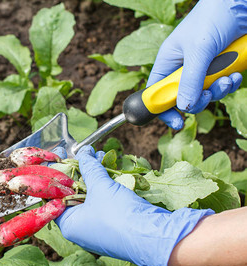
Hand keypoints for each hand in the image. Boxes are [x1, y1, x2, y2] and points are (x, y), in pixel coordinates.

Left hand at [55, 145, 213, 265]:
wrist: (154, 238)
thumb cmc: (119, 216)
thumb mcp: (101, 187)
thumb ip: (90, 168)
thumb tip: (83, 153)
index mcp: (69, 224)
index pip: (53, 196)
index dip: (55, 175)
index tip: (58, 158)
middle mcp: (80, 229)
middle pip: (72, 194)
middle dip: (78, 171)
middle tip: (81, 154)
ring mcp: (97, 229)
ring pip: (90, 197)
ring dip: (94, 176)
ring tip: (99, 155)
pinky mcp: (113, 226)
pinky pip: (104, 203)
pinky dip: (105, 187)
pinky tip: (110, 169)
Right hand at [148, 0, 245, 128]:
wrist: (240, 2)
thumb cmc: (212, 17)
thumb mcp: (199, 50)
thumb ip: (190, 80)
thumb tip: (184, 107)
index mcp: (169, 61)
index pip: (158, 92)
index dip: (162, 108)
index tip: (176, 122)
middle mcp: (183, 67)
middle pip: (183, 97)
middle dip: (198, 99)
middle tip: (208, 95)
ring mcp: (203, 68)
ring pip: (205, 93)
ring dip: (218, 91)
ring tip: (227, 79)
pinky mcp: (220, 67)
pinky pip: (221, 86)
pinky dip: (229, 84)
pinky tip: (235, 75)